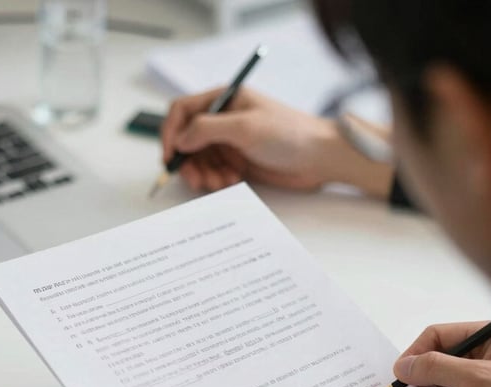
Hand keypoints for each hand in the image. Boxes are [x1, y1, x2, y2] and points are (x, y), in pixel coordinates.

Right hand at [161, 87, 392, 195]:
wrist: (320, 158)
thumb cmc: (289, 133)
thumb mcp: (245, 127)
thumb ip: (206, 129)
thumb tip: (178, 139)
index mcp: (223, 99)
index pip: (181, 111)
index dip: (170, 133)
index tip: (170, 156)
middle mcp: (222, 119)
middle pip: (185, 140)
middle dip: (188, 162)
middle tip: (197, 179)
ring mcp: (229, 141)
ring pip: (198, 160)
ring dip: (203, 174)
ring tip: (221, 182)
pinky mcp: (236, 161)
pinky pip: (212, 172)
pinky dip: (215, 180)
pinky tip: (232, 182)